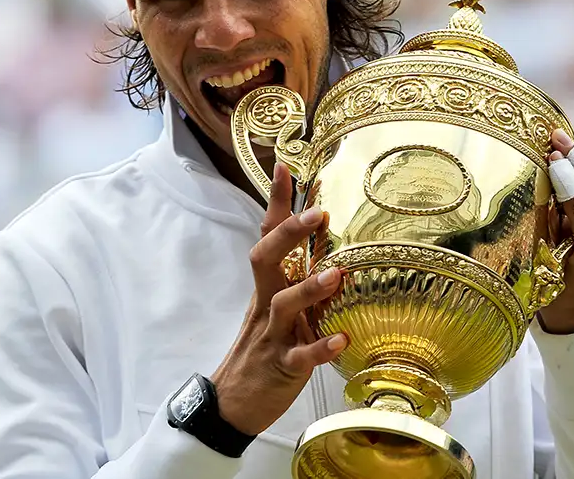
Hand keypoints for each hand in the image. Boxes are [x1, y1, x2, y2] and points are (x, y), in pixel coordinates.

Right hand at [211, 163, 346, 435]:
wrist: (231, 404)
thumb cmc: (260, 351)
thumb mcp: (275, 311)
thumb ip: (297, 284)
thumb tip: (328, 255)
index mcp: (267, 289)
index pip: (267, 238)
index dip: (276, 204)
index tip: (286, 168)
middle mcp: (267, 305)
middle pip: (265, 259)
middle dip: (288, 233)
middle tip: (318, 212)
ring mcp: (272, 336)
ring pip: (283, 305)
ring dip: (309, 288)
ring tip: (336, 274)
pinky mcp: (282, 368)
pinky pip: (300, 357)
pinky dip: (320, 348)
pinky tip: (341, 340)